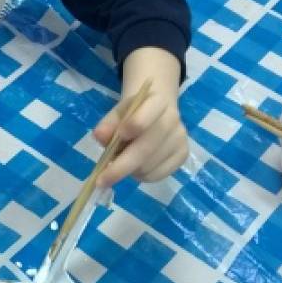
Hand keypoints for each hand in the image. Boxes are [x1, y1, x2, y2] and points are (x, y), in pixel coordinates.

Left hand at [94, 47, 188, 185]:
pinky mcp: (183, 155)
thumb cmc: (132, 114)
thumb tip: (99, 136)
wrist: (157, 113)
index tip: (108, 146)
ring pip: (149, 166)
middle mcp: (173, 119)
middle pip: (145, 149)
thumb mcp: (117, 114)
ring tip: (123, 162)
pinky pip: (157, 175)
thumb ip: (107, 124)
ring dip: (130, 171)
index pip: (141, 119)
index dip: (125, 133)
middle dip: (120, 168)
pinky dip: (141, 176)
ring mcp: (180, 139)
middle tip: (101, 180)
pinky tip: (137, 167)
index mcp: (156, 102)